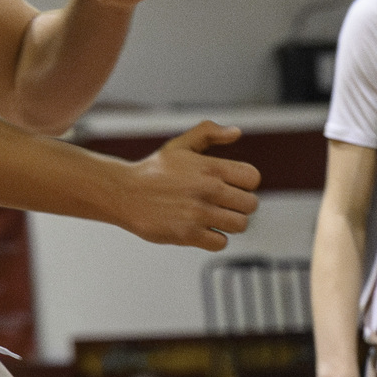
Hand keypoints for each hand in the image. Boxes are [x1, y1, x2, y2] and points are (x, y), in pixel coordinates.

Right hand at [120, 120, 259, 249]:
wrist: (124, 193)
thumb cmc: (155, 170)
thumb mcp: (181, 145)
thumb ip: (209, 133)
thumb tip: (237, 132)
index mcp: (211, 166)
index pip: (252, 178)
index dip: (246, 183)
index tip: (232, 185)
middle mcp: (208, 189)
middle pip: (250, 204)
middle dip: (240, 205)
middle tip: (223, 204)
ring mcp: (199, 213)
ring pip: (240, 225)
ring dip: (230, 223)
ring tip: (215, 217)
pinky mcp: (187, 234)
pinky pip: (221, 243)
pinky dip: (215, 239)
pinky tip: (203, 230)